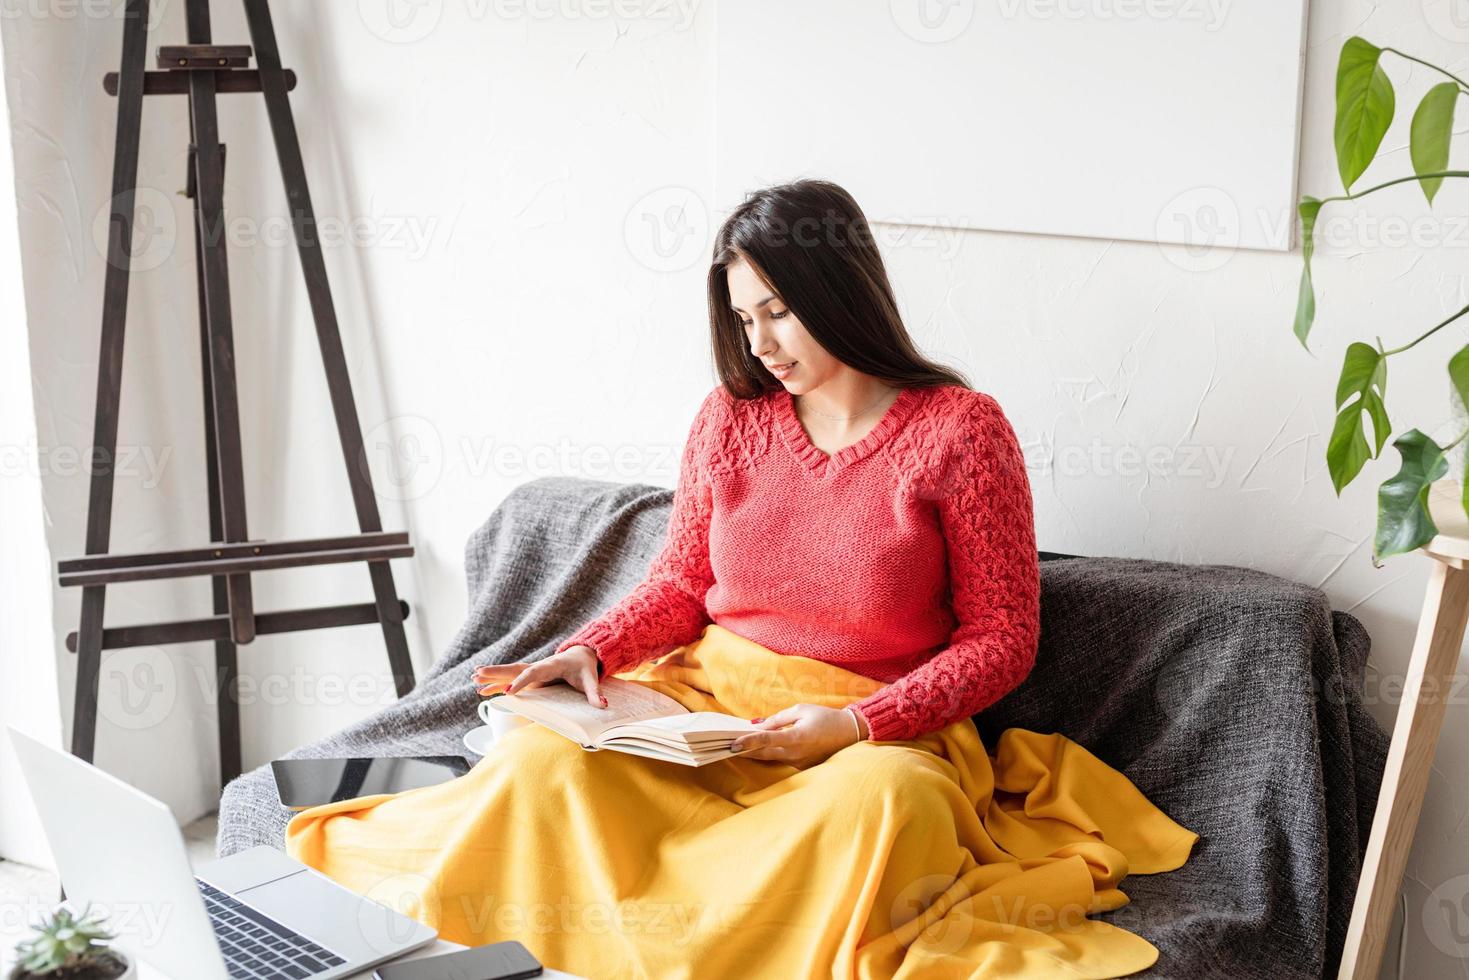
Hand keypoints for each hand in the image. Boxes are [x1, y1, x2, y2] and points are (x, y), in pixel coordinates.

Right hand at [473, 645, 606, 707]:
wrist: (581, 654)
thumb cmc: (584, 667)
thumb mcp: (591, 679)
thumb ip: (595, 693)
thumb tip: (603, 705)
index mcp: (551, 665)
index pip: (533, 672)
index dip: (521, 682)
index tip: (510, 692)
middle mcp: (538, 666)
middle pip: (514, 668)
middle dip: (497, 673)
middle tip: (478, 675)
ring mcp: (532, 670)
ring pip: (509, 673)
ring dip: (492, 676)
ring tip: (473, 679)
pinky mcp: (530, 676)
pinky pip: (510, 679)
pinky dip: (496, 684)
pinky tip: (481, 690)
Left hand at [729, 704, 865, 765]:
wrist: (849, 733)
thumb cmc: (825, 718)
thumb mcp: (801, 710)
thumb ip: (778, 719)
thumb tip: (758, 724)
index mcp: (796, 737)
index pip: (766, 740)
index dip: (748, 742)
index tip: (733, 743)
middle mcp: (796, 753)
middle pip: (763, 754)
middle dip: (745, 751)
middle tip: (728, 746)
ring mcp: (799, 762)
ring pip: (771, 758)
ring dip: (756, 752)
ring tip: (740, 744)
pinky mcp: (802, 766)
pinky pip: (782, 759)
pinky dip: (771, 753)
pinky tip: (762, 747)